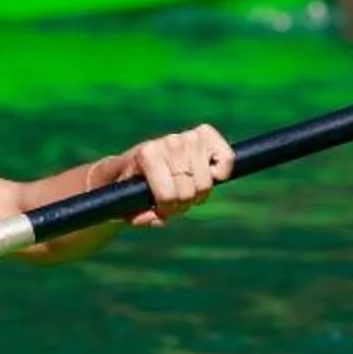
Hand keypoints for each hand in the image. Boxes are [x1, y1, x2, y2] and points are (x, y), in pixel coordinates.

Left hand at [102, 124, 232, 226]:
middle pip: (189, 191)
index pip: (168, 194)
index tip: (160, 209)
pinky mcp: (206, 134)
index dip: (166, 209)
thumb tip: (159, 219)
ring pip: (206, 182)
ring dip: (198, 193)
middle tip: (173, 200)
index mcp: (146, 155)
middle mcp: (169, 141)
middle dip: (182, 203)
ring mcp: (188, 136)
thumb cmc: (130, 185)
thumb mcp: (126, 204)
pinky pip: (226, 158)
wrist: (134, 162)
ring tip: (186, 189)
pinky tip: (211, 175)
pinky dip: (222, 171)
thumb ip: (139, 217)